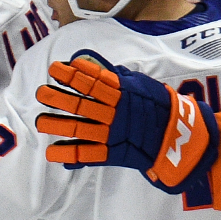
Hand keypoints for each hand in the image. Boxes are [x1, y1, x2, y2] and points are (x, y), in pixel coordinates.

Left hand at [35, 51, 216, 192]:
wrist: (179, 137)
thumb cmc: (158, 106)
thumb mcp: (141, 85)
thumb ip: (115, 77)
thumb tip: (91, 65)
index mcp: (122, 95)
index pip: (94, 82)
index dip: (73, 76)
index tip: (55, 69)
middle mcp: (115, 114)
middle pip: (82, 105)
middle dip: (60, 99)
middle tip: (41, 93)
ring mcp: (113, 135)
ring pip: (81, 129)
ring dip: (59, 125)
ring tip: (41, 121)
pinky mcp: (113, 153)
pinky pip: (88, 155)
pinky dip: (70, 155)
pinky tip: (52, 153)